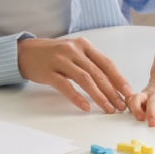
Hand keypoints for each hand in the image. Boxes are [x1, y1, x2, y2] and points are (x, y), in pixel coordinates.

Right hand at [16, 37, 131, 112]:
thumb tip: (113, 83)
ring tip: (108, 108)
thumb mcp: (74, 53)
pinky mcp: (48, 71)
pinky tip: (86, 107)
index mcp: (84, 45)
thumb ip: (91, 63)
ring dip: (99, 96)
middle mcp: (73, 50)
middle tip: (121, 106)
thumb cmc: (54, 55)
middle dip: (112, 91)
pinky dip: (77, 97)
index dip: (119, 79)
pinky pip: (65, 86)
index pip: (106, 63)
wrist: (26, 52)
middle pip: (97, 72)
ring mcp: (60, 60)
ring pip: (85, 79)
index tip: (128, 93)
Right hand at [126, 67, 154, 126]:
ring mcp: (146, 93)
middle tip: (152, 123)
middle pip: (152, 101)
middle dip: (151, 112)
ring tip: (140, 118)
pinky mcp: (140, 96)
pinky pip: (131, 100)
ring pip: (137, 98)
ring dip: (136, 109)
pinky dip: (129, 106)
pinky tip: (131, 112)